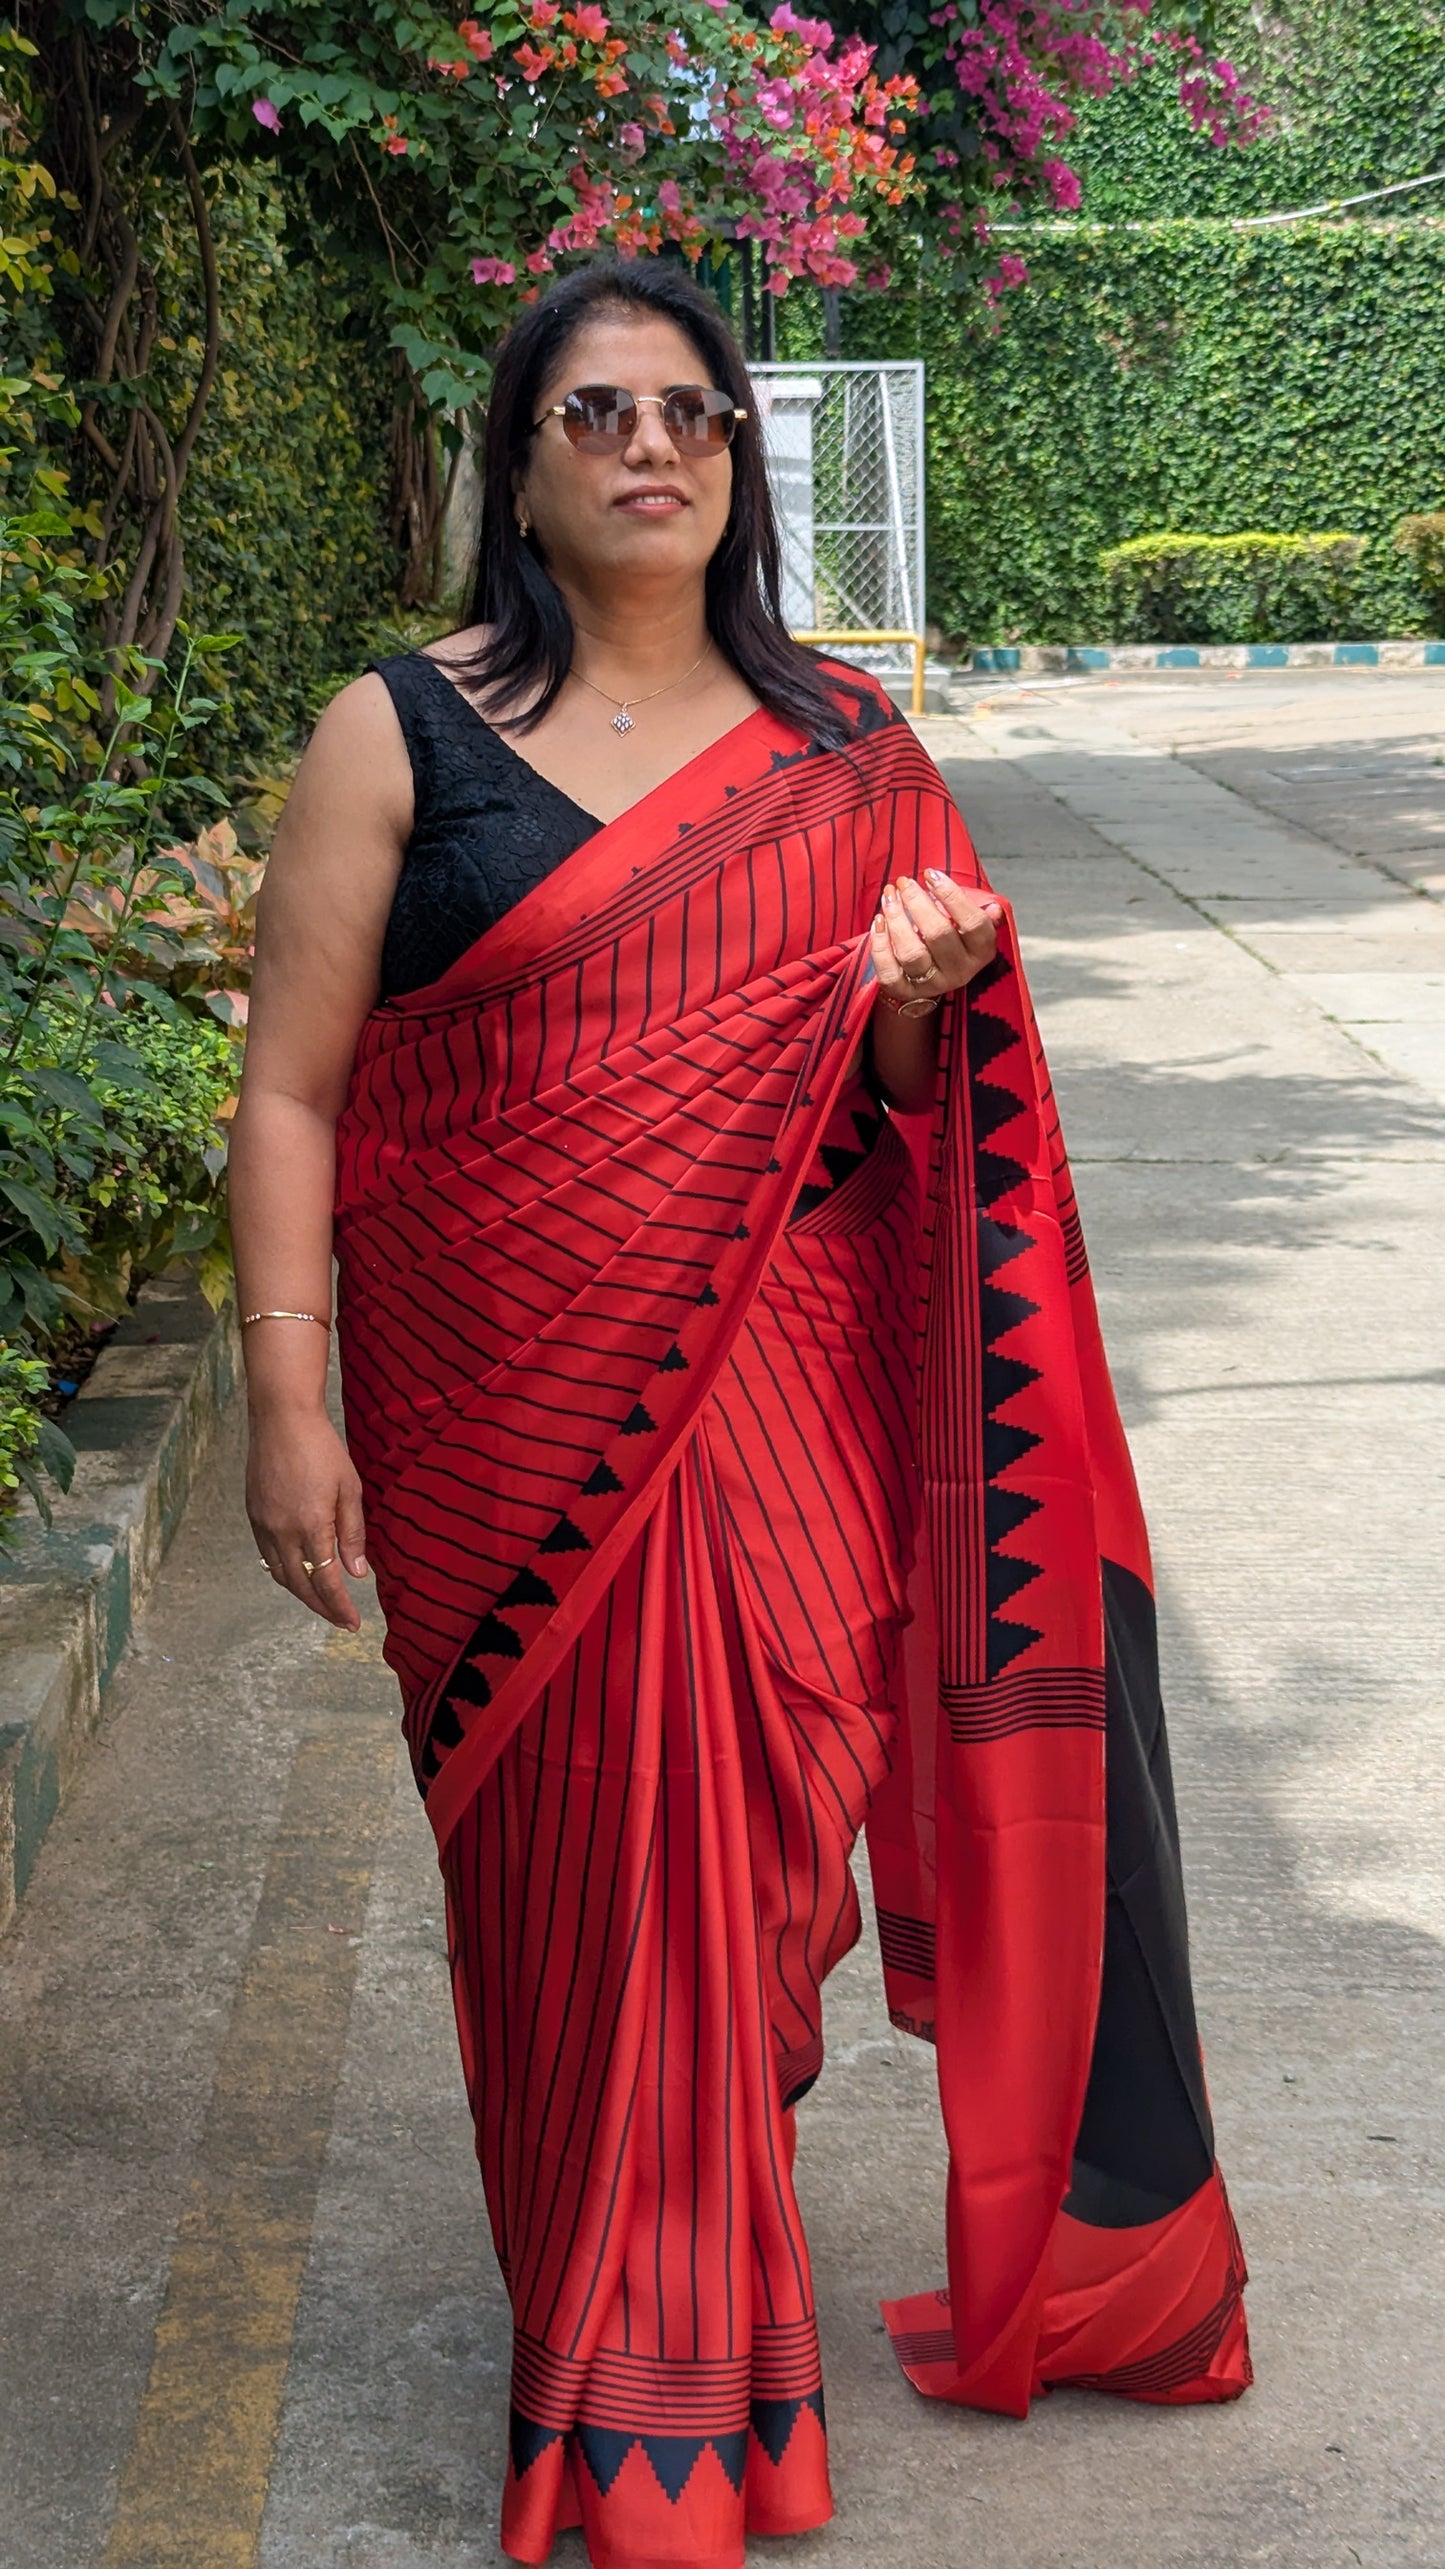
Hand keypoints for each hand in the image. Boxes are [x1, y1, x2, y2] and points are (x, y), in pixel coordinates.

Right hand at [247, 1409, 369, 1629]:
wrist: (281, 1419)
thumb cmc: (321, 1448)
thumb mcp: (349, 1489)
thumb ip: (352, 1533)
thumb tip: (357, 1573)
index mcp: (311, 1526)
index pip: (325, 1581)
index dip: (339, 1606)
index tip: (353, 1623)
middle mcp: (282, 1532)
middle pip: (300, 1586)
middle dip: (321, 1608)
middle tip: (341, 1620)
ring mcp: (263, 1524)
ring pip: (280, 1574)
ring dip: (301, 1593)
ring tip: (322, 1601)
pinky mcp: (254, 1514)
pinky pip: (267, 1555)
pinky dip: (284, 1571)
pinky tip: (297, 1572)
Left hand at [870, 871, 1002, 1007]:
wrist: (932, 976)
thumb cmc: (952, 939)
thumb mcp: (972, 927)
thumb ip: (980, 914)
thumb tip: (994, 908)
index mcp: (981, 952)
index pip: (973, 923)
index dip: (952, 895)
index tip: (931, 874)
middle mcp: (960, 971)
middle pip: (938, 934)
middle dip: (917, 902)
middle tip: (904, 882)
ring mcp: (932, 985)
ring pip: (911, 953)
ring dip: (896, 920)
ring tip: (889, 897)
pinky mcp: (906, 992)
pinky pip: (889, 973)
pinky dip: (880, 946)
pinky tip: (878, 922)